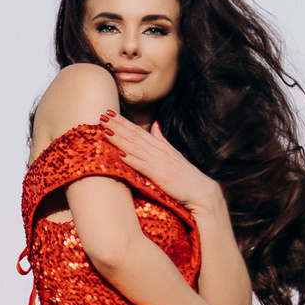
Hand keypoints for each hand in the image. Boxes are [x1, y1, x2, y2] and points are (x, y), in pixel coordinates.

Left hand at [102, 111, 219, 211]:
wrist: (201, 191)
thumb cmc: (185, 176)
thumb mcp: (173, 154)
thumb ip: (162, 140)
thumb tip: (155, 125)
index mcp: (160, 146)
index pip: (139, 130)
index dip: (123, 121)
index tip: (109, 113)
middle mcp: (159, 151)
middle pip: (135, 135)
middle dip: (118, 125)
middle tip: (102, 115)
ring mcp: (160, 162)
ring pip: (136, 147)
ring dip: (120, 139)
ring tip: (106, 130)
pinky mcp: (161, 175)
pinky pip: (143, 166)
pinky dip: (131, 159)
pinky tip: (119, 154)